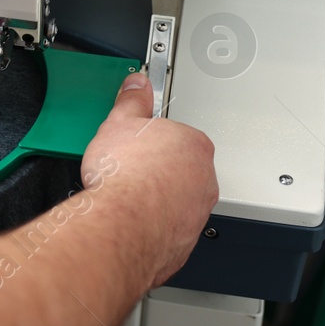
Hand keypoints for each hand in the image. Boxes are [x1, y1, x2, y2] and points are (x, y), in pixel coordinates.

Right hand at [81, 73, 216, 286]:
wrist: (121, 225)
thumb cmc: (125, 178)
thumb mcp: (120, 123)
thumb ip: (132, 101)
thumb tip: (137, 85)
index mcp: (194, 144)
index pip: (176, 135)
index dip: (151, 140)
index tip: (136, 145)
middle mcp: (204, 178)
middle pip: (180, 168)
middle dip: (157, 169)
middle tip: (129, 171)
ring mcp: (198, 211)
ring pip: (178, 199)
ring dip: (157, 198)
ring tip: (128, 197)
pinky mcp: (186, 240)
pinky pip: (171, 227)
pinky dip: (154, 224)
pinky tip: (134, 219)